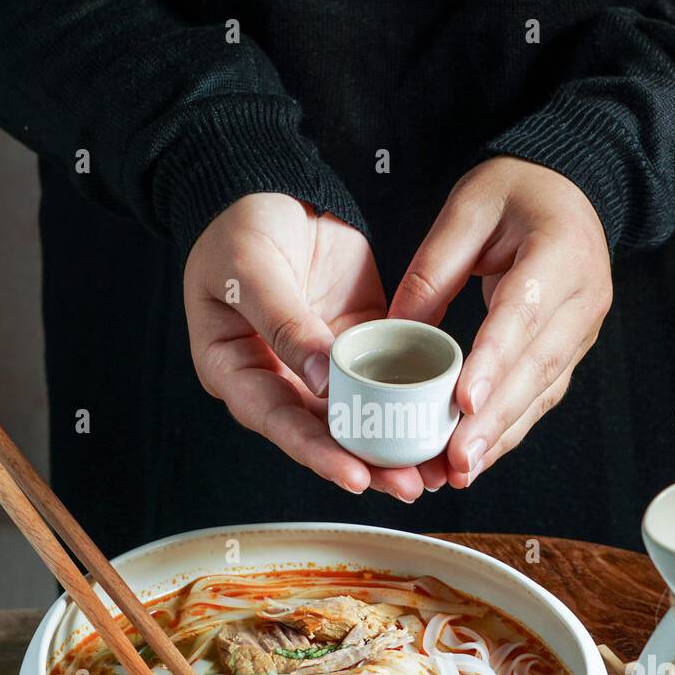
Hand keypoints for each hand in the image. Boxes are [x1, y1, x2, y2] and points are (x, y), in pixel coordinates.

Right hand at [184, 193, 426, 500]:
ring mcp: (319, 368)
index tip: (354, 475)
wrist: (275, 189)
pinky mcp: (359, 347)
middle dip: (365, 463)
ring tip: (431, 472)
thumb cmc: (240, 227)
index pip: (276, 420)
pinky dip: (409, 405)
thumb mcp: (251, 269)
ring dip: (393, 446)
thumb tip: (323, 381)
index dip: (315, 452)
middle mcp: (277, 380)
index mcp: (235, 370)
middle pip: (322, 434)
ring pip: (358, 418)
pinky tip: (439, 424)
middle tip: (408, 485)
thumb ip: (284, 324)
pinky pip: (386, 382)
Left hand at [389, 157, 611, 486]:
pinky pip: (543, 394)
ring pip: (543, 391)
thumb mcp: (468, 208)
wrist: (571, 187)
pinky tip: (480, 455)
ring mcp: (583, 329)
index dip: (493, 363)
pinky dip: (511, 427)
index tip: (463, 403)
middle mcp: (582, 298)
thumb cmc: (516, 191)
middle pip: (537, 368)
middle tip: (457, 461)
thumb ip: (433, 267)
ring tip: (462, 470)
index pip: (522, 316)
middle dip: (495, 420)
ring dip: (503, 435)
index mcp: (558, 252)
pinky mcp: (572, 348)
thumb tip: (394, 330)